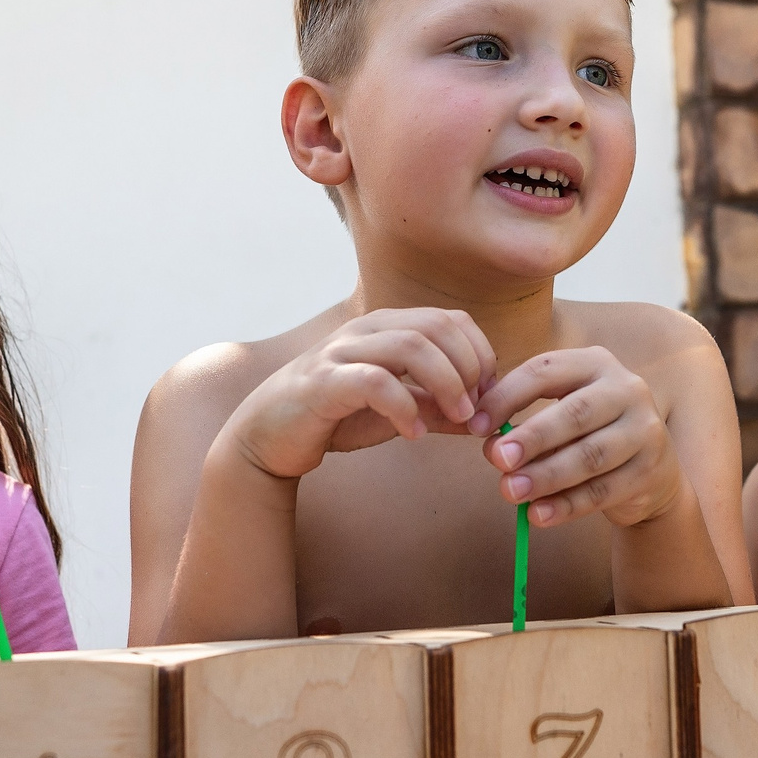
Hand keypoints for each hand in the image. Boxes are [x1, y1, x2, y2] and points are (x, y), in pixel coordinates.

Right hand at [224, 309, 496, 483]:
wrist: (268, 437)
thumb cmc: (336, 418)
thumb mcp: (398, 412)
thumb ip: (438, 409)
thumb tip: (485, 417)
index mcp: (387, 327)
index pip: (452, 320)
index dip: (481, 354)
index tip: (488, 396)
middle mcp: (366, 329)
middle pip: (438, 327)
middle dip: (470, 368)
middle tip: (477, 411)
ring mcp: (341, 351)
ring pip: (412, 346)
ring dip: (447, 384)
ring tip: (458, 419)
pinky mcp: (322, 382)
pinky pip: (375, 382)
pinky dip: (405, 408)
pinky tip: (415, 434)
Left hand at [479, 347, 682, 528]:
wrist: (650, 470)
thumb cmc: (591, 433)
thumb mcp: (560, 416)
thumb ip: (526, 425)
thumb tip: (491, 446)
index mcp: (595, 364)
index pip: (546, 371)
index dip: (507, 396)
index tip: (475, 426)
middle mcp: (626, 390)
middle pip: (575, 413)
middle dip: (532, 437)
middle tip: (497, 460)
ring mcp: (644, 430)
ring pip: (590, 455)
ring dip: (546, 476)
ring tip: (511, 492)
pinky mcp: (649, 471)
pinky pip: (602, 491)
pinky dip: (566, 506)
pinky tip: (537, 515)